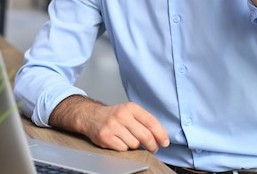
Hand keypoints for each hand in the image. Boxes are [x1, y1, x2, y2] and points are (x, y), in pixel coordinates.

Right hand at [49, 96, 169, 152]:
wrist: (91, 116)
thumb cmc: (114, 116)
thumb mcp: (130, 112)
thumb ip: (145, 121)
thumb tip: (163, 135)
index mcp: (131, 107)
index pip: (151, 122)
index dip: (161, 134)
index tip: (165, 142)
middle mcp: (122, 115)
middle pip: (145, 135)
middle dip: (152, 145)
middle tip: (153, 148)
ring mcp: (113, 126)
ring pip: (134, 144)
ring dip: (135, 145)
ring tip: (128, 139)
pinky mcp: (106, 136)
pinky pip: (123, 149)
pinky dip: (124, 148)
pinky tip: (119, 142)